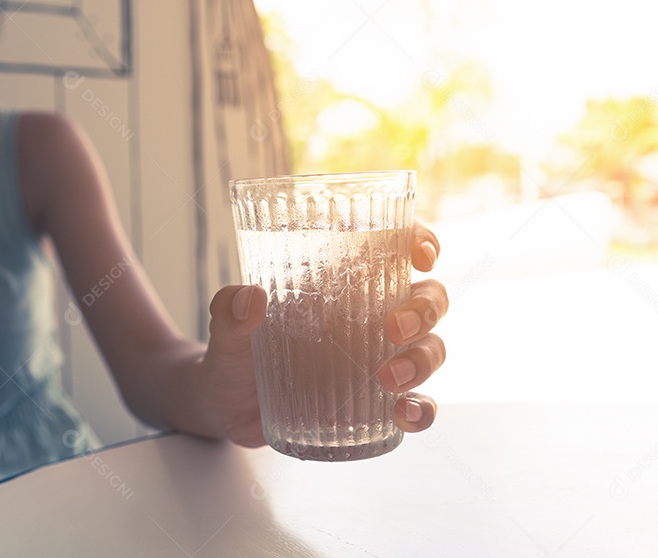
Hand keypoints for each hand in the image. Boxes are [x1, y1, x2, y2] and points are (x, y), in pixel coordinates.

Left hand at [199, 221, 447, 445]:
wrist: (226, 408)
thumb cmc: (235, 354)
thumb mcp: (226, 331)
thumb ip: (228, 312)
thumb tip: (249, 299)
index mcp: (344, 282)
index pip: (396, 249)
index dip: (421, 243)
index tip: (422, 254)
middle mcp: (373, 315)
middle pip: (428, 298)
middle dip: (424, 309)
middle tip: (395, 329)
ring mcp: (379, 359)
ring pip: (431, 348)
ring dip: (423, 360)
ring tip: (390, 378)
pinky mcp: (376, 403)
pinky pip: (418, 403)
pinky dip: (423, 409)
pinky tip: (406, 415)